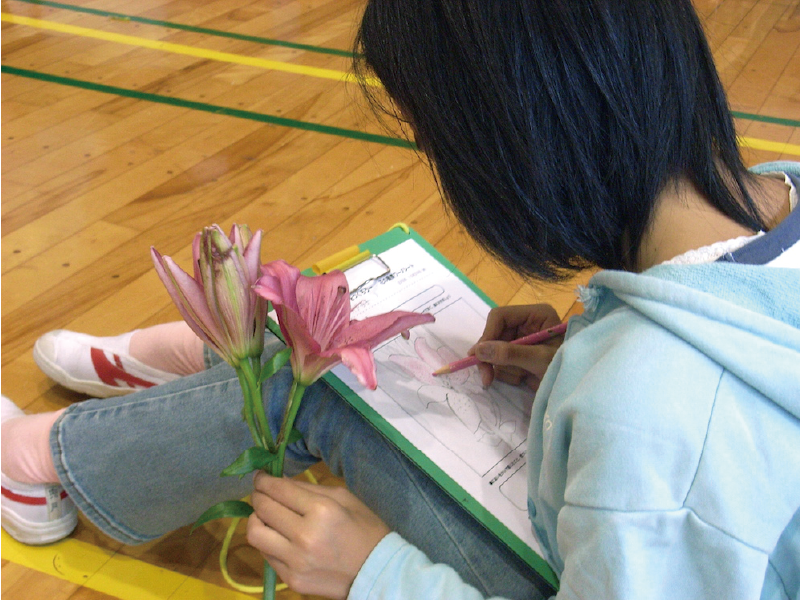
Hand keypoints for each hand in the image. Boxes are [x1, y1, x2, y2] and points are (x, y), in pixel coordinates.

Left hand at [247, 471, 389, 598]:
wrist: (377, 571)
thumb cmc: (365, 528)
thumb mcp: (343, 497)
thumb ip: (308, 488)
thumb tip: (279, 482)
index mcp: (321, 511)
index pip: (279, 490)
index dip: (264, 480)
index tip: (260, 477)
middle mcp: (304, 536)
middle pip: (263, 509)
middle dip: (258, 495)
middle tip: (261, 492)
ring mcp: (295, 561)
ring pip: (255, 534)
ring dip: (256, 520)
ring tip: (265, 515)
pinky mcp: (291, 580)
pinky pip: (266, 555)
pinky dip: (268, 541)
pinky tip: (278, 536)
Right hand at [470, 304, 563, 389]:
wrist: (579, 389)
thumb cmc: (567, 368)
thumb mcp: (540, 360)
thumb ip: (510, 353)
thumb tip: (478, 350)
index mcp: (535, 315)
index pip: (500, 316)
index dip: (488, 335)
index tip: (478, 356)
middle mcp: (527, 324)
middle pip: (494, 335)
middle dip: (493, 358)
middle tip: (487, 379)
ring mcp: (522, 341)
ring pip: (495, 352)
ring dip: (505, 368)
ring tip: (523, 377)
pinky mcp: (520, 356)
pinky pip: (501, 363)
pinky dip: (509, 374)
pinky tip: (524, 379)